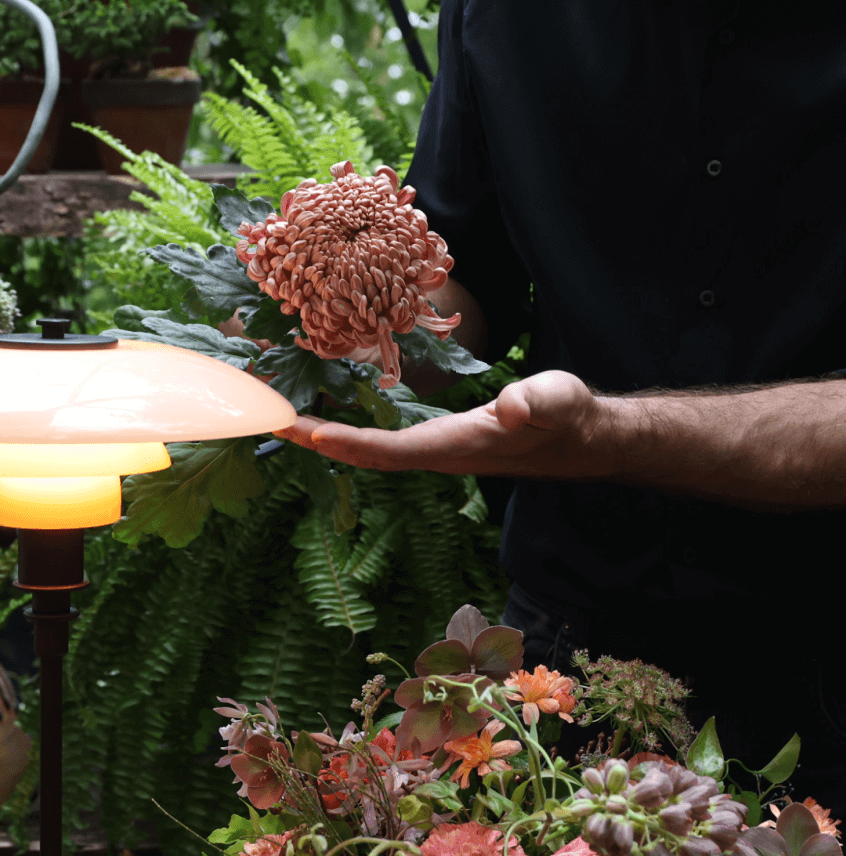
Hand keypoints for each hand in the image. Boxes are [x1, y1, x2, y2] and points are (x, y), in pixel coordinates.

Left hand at [274, 370, 619, 478]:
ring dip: (327, 435)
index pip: (391, 451)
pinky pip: (384, 439)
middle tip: (269, 421)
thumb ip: (535, 403)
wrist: (585, 438)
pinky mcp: (440, 440)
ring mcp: (437, 450)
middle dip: (317, 439)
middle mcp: (438, 455)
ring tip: (282, 416)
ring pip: (371, 449)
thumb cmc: (571, 416)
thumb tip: (510, 407)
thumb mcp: (556, 400)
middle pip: (367, 454)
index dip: (348, 444)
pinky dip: (351, 428)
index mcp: (457, 448)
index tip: (304, 433)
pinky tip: (330, 414)